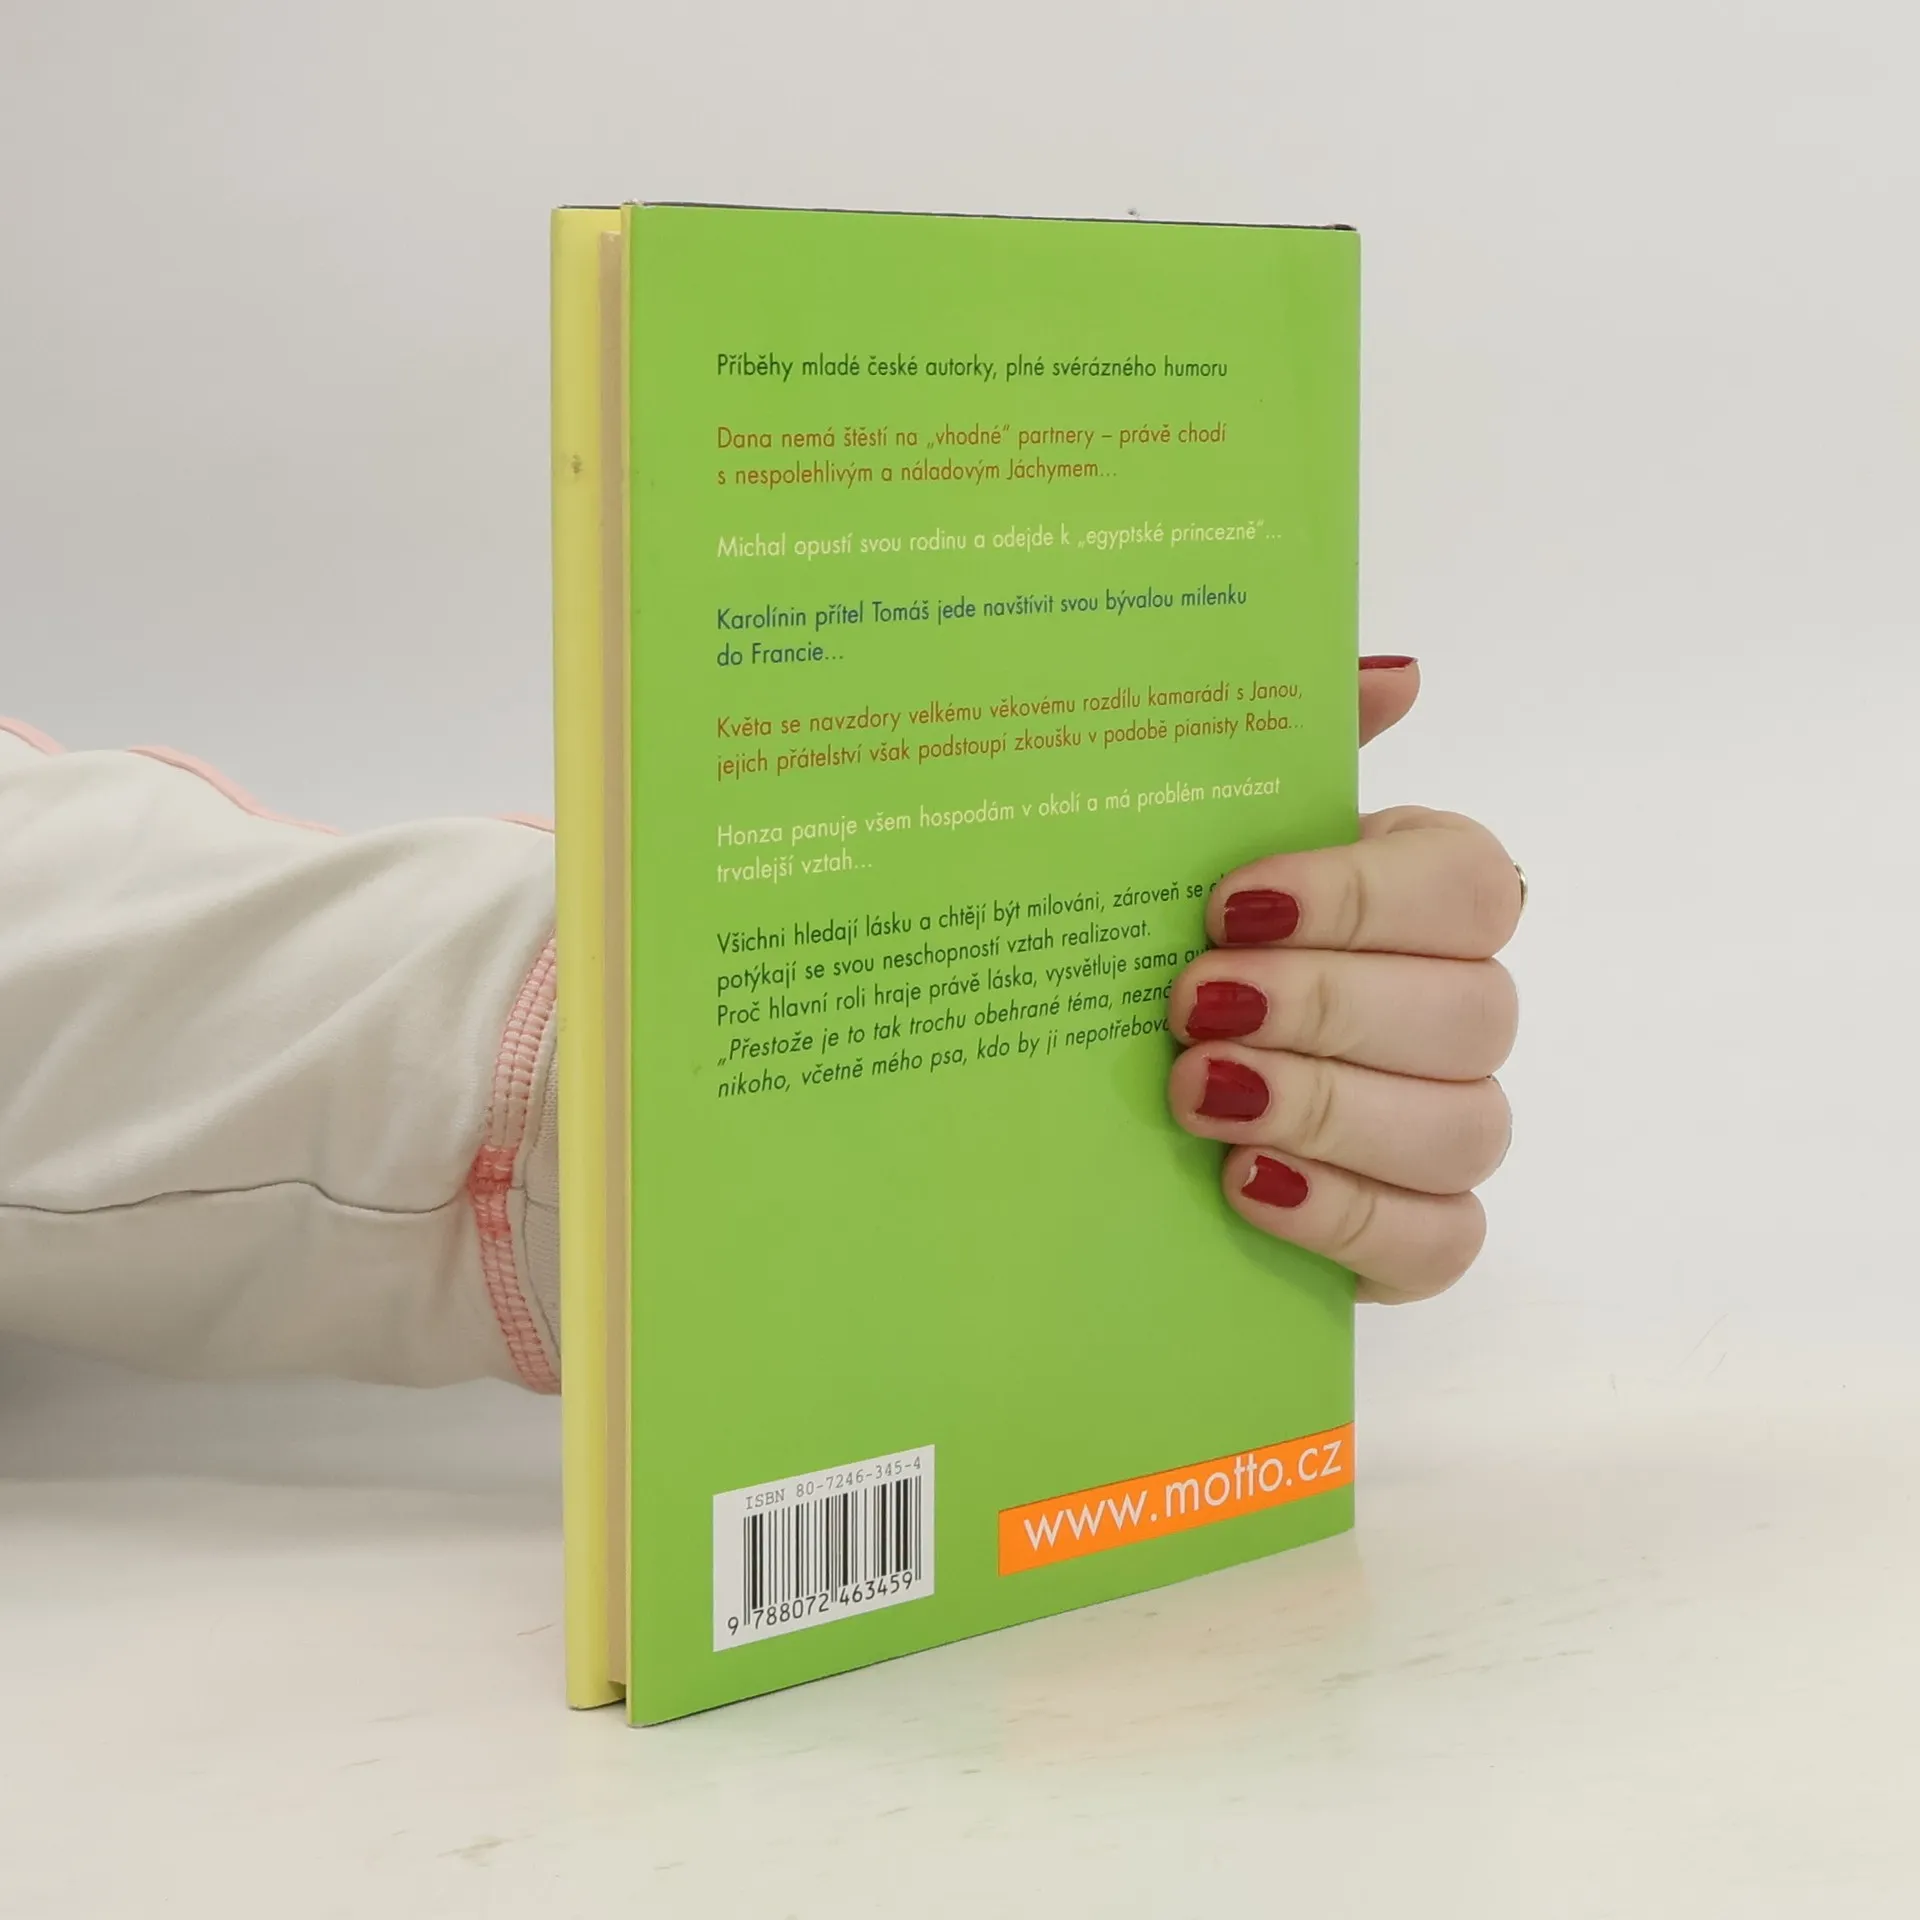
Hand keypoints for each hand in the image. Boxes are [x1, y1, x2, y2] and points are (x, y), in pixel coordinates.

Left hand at [1165, 658, 1520, 1302]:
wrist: (1133, 1092)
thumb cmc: (1191, 942)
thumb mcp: (1210, 834)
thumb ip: (1293, 742)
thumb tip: (1394, 675)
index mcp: (1426, 899)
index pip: (1468, 886)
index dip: (1359, 899)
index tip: (1228, 906)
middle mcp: (1461, 1009)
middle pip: (1469, 1013)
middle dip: (1325, 1009)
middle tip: (1191, 1007)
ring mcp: (1452, 1127)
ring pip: (1463, 1128)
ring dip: (1325, 1109)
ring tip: (1197, 1096)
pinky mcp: (1421, 1231)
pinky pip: (1440, 1239)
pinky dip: (1344, 1215)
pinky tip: (1245, 1186)